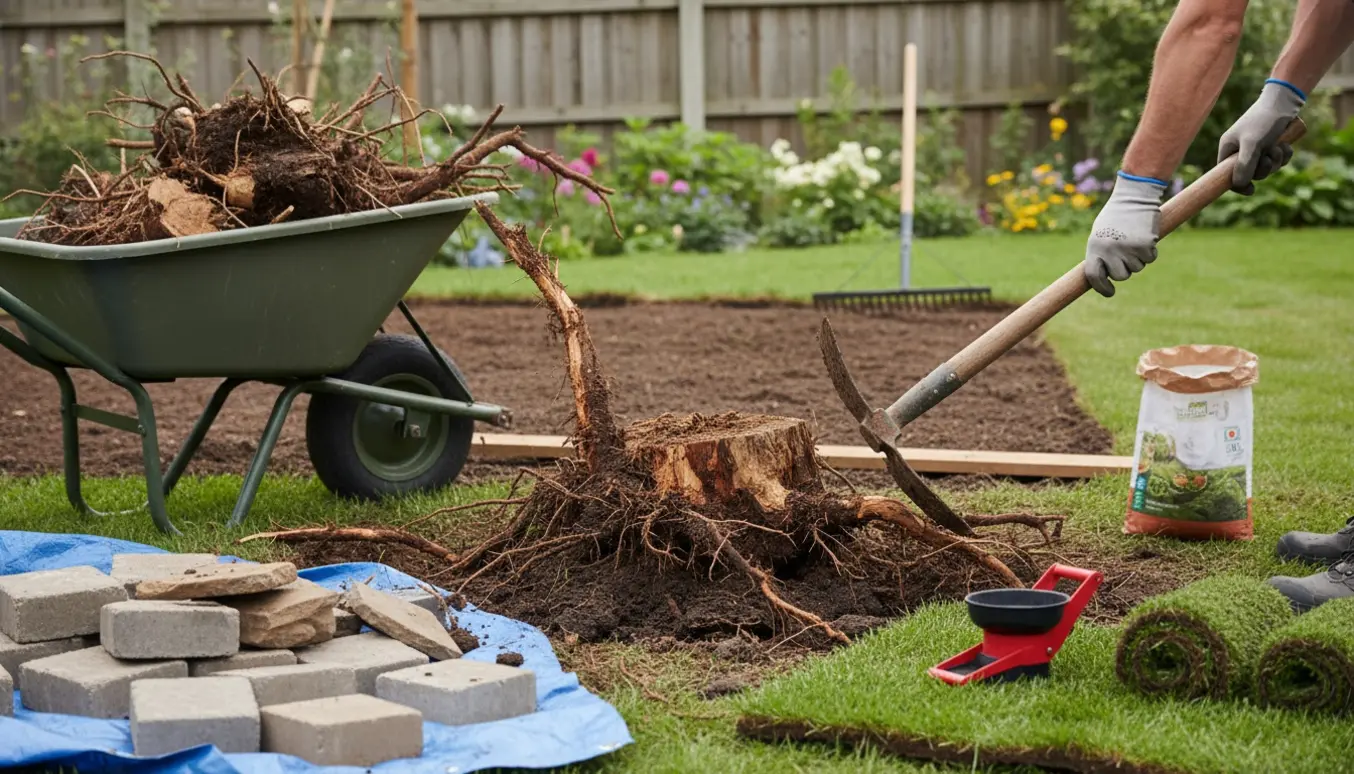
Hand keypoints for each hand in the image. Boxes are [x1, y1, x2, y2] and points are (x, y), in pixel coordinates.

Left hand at [1082, 174, 1165, 297]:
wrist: (1134, 195)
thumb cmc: (1116, 215)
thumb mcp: (1101, 233)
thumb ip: (1100, 253)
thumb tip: (1102, 276)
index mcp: (1094, 246)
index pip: (1094, 276)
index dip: (1101, 287)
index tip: (1110, 292)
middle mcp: (1109, 250)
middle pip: (1120, 276)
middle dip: (1126, 269)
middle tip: (1127, 254)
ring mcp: (1127, 248)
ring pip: (1137, 268)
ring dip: (1139, 258)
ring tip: (1134, 238)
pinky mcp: (1145, 245)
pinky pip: (1150, 259)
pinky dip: (1151, 251)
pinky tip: (1146, 236)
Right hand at [1218, 80, 1303, 194]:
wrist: (1284, 102)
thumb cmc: (1264, 120)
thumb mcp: (1252, 144)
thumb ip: (1244, 166)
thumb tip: (1239, 184)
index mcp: (1229, 148)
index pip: (1227, 174)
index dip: (1237, 184)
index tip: (1251, 190)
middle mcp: (1241, 149)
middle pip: (1250, 173)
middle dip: (1264, 168)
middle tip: (1268, 157)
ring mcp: (1257, 148)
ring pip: (1266, 167)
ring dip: (1276, 160)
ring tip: (1278, 146)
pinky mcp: (1272, 145)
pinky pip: (1278, 160)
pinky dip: (1283, 155)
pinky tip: (1286, 145)